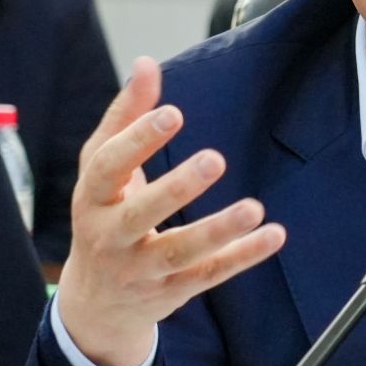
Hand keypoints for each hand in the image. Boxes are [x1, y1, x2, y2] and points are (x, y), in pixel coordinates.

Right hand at [55, 56, 286, 365]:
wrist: (97, 302)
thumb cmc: (104, 214)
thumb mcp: (103, 168)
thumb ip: (126, 116)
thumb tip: (146, 63)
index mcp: (91, 197)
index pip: (107, 167)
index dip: (137, 140)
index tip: (173, 112)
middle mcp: (110, 236)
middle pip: (140, 213)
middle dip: (176, 188)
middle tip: (215, 159)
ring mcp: (141, 269)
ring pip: (179, 252)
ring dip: (218, 230)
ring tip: (254, 208)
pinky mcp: (172, 291)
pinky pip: (209, 275)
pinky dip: (241, 257)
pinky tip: (274, 235)